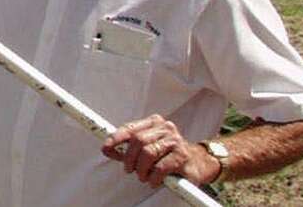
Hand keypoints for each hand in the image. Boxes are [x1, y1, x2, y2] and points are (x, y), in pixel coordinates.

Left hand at [102, 116, 219, 186]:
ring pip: (148, 153)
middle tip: (128, 170)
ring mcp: (175, 140)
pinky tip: (154, 181)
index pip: (130, 128)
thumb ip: (127, 149)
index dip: (116, 138)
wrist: (197, 164)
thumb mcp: (145, 149)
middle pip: (138, 140)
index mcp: (154, 122)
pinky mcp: (182, 155)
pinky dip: (153, 177)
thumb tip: (106, 149)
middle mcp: (165, 128)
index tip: (105, 148)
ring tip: (142, 176)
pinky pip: (161, 167)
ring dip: (141, 169)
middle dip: (129, 158)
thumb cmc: (167, 156)